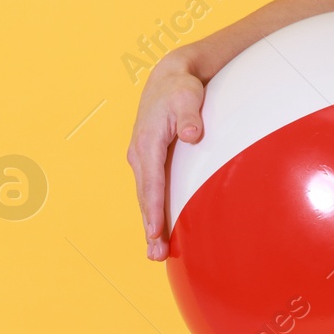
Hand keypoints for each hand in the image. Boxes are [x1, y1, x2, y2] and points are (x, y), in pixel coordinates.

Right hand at [125, 53, 208, 260]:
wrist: (169, 78)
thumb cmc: (181, 88)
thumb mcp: (188, 97)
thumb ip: (190, 117)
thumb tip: (194, 135)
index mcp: (147, 143)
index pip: (152, 183)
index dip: (154, 210)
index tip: (156, 232)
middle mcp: (140, 154)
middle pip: (145, 197)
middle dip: (149, 228)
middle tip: (155, 255)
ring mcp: (142, 159)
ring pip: (147, 196)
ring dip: (150, 224)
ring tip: (156, 252)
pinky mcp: (150, 160)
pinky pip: (151, 189)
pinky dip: (154, 210)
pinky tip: (161, 229)